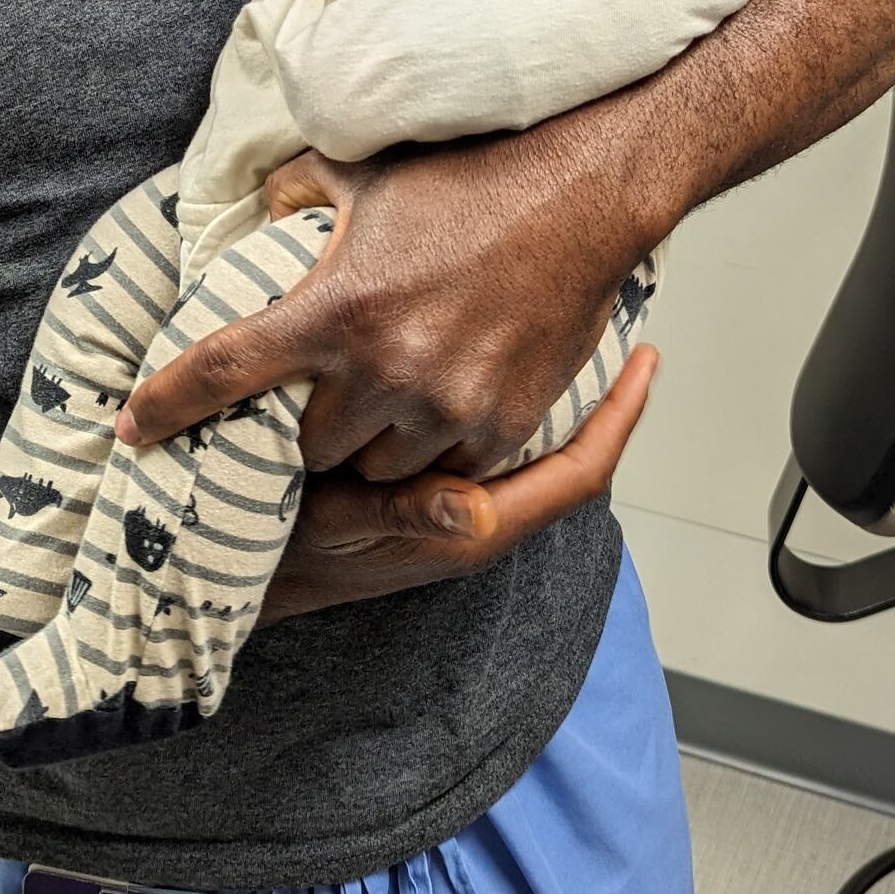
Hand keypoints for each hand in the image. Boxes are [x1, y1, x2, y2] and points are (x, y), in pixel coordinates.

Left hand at [115, 135, 648, 484]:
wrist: (582, 192)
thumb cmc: (471, 176)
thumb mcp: (362, 170)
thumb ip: (293, 193)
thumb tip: (255, 214)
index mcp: (337, 308)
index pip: (222, 370)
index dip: (166, 405)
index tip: (132, 428)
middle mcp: (386, 368)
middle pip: (303, 447)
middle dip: (296, 432)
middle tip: (306, 407)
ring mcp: (447, 405)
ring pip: (373, 469)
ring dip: (364, 448)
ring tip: (374, 410)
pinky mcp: (502, 423)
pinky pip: (444, 471)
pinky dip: (430, 452)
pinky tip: (434, 412)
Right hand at [257, 341, 658, 622]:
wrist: (247, 574)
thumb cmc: (295, 555)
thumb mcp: (340, 528)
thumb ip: (406, 514)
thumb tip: (477, 510)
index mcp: (476, 528)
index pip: (579, 471)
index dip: (619, 418)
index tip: (647, 361)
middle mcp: (480, 515)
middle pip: (569, 449)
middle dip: (598, 392)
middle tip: (618, 319)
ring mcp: (460, 500)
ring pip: (532, 438)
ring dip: (558, 387)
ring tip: (574, 319)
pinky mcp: (432, 483)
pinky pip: (492, 434)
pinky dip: (511, 393)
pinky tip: (498, 347)